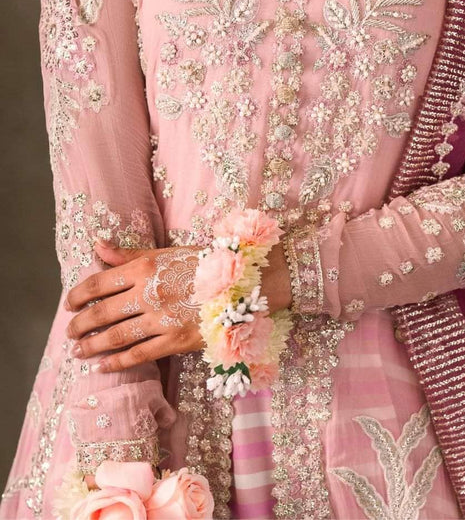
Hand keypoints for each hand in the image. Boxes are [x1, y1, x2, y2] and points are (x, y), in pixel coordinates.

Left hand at [65, 239, 292, 371]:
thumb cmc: (207, 264)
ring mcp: (162, 319)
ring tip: (79, 351)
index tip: (69, 304)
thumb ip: (131, 253)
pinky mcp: (175, 340)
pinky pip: (139, 355)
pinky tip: (103, 366)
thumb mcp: (169, 252)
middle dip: (80, 325)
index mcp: (147, 266)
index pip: (100, 282)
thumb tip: (97, 246)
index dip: (78, 295)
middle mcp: (149, 292)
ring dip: (92, 346)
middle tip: (69, 332)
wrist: (247, 284)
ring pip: (115, 337)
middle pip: (102, 313)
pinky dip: (117, 362)